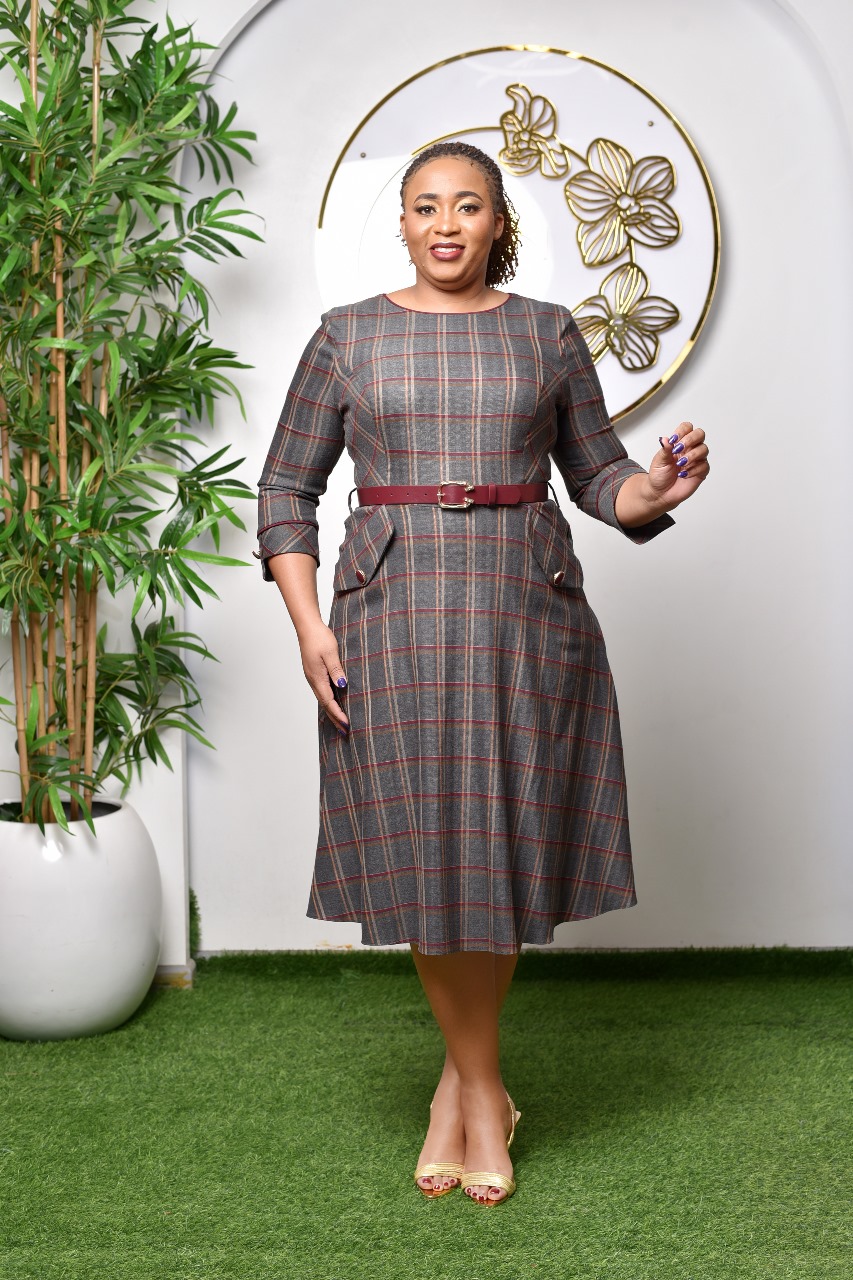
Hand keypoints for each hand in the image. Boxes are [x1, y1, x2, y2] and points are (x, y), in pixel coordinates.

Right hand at [297, 620, 349, 735]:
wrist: (307, 627)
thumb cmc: (319, 637)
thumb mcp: (331, 653)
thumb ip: (336, 670)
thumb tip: (342, 686)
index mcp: (317, 677)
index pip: (329, 701)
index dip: (338, 714)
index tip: (347, 724)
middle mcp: (313, 680)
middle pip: (325, 704)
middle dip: (335, 718)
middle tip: (345, 731)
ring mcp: (312, 677)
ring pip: (323, 699)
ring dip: (332, 711)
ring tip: (340, 722)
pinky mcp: (314, 673)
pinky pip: (321, 692)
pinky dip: (328, 701)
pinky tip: (333, 703)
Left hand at [647, 421, 709, 507]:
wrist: (660, 493)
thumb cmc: (659, 475)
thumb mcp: (659, 461)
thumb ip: (664, 450)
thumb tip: (665, 439)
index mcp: (679, 443)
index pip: (686, 428)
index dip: (682, 431)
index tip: (673, 440)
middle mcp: (690, 449)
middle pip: (700, 434)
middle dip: (690, 439)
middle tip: (679, 449)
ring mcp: (696, 460)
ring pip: (704, 449)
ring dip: (692, 456)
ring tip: (680, 464)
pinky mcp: (701, 472)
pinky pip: (704, 466)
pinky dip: (693, 469)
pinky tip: (684, 474)